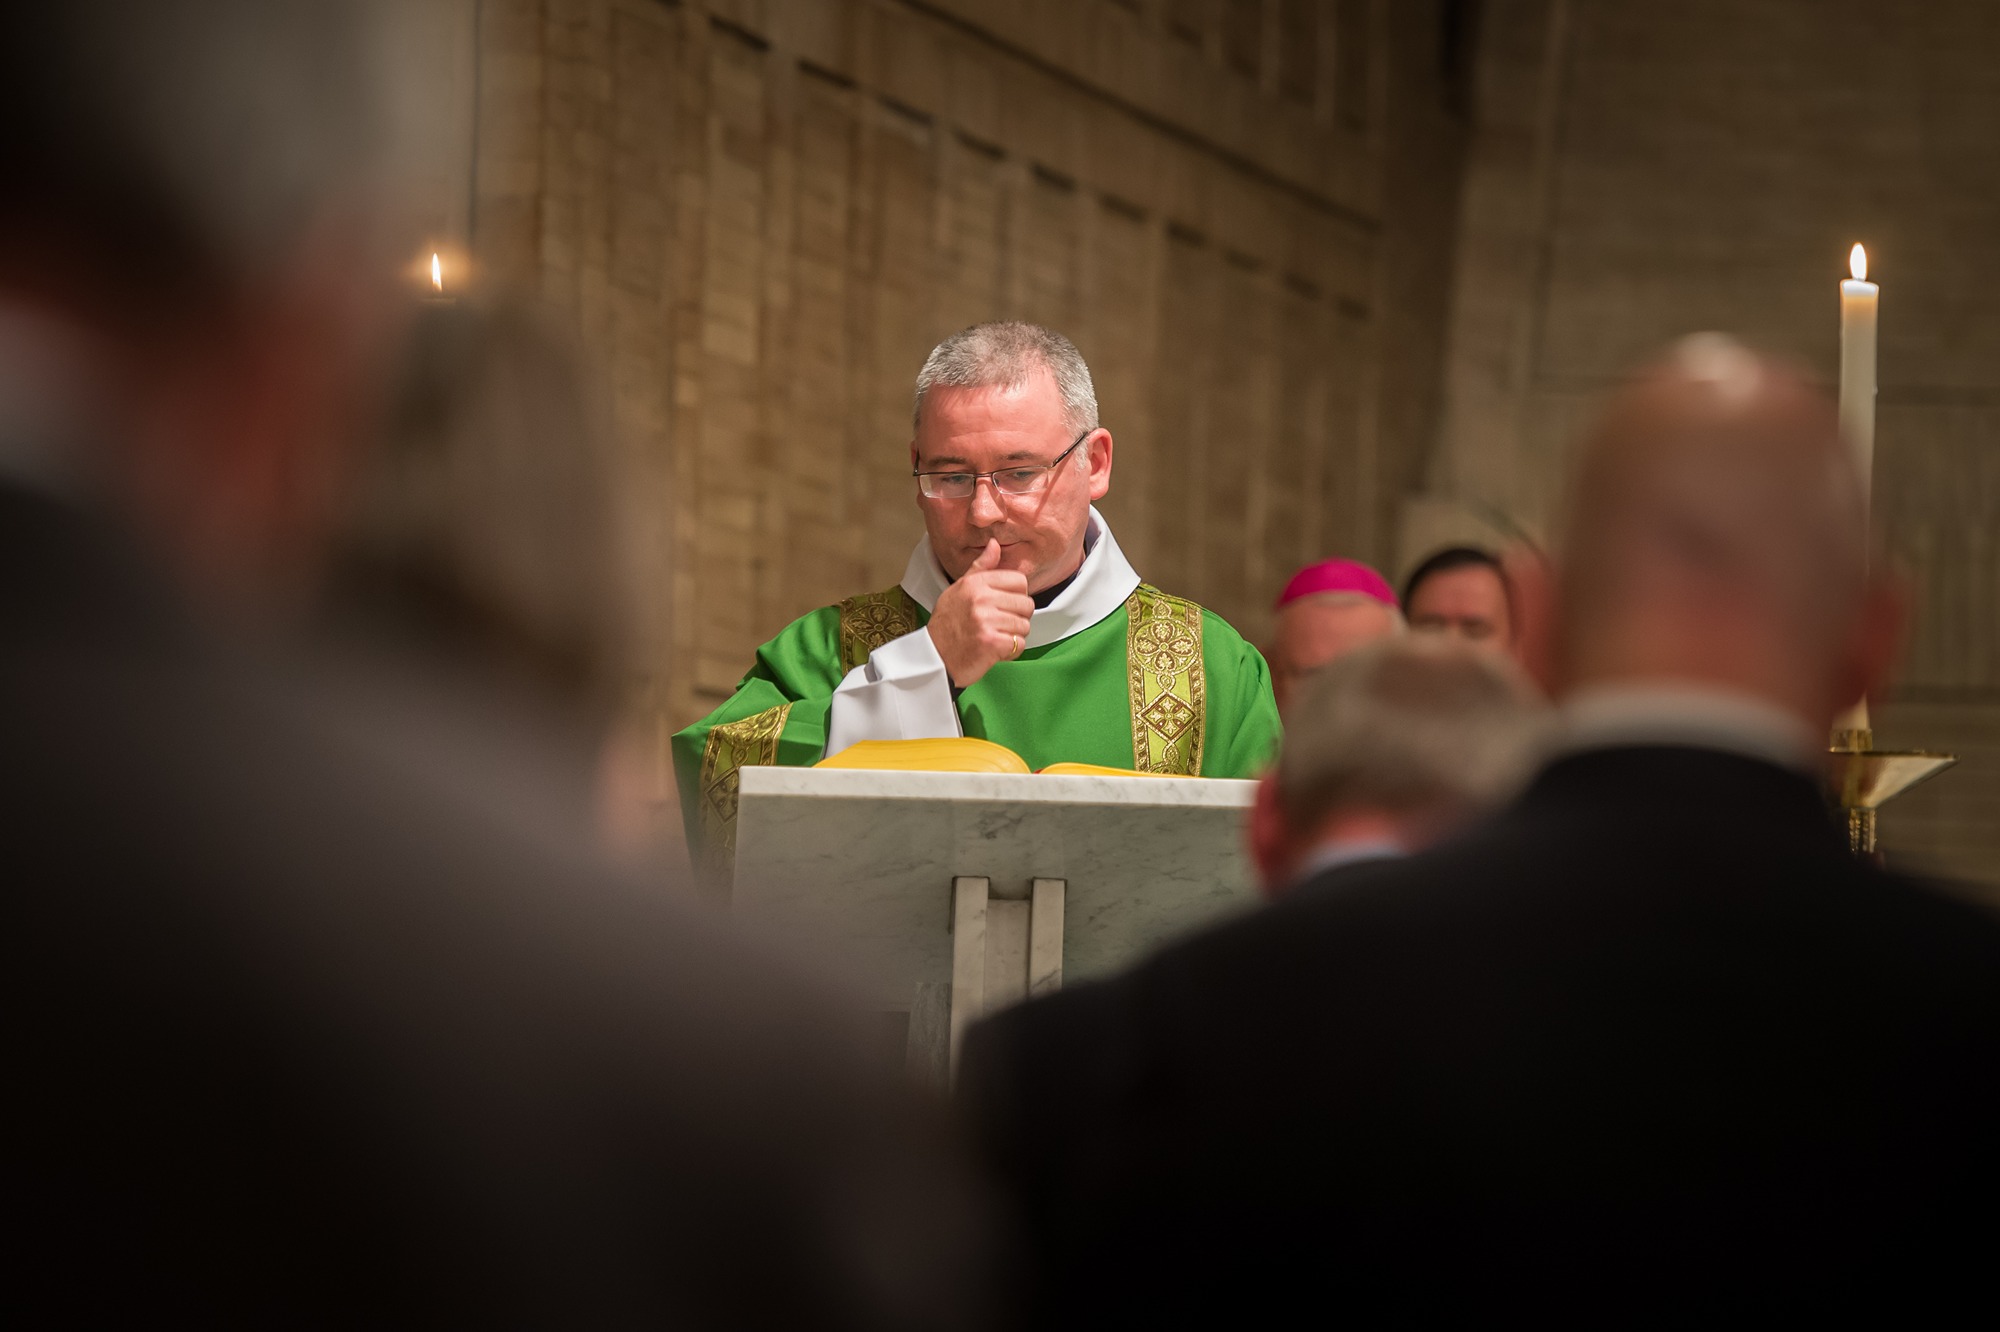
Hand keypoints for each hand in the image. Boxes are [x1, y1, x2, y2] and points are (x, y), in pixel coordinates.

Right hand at [927, 539, 1032, 686]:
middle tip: (997, 625)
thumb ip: (981, 567)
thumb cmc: (947, 624)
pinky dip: (1010, 651)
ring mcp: (986, 620)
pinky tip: (994, 650)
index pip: (1020, 581)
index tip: (1002, 606)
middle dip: (1016, 618)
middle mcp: (981, 598)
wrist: (934, 657)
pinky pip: (1019, 643)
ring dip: (1013, 636)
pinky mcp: (992, 642)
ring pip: (1024, 625)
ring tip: (993, 637)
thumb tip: (995, 544)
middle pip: (1026, 604)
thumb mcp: (959, 589)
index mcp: (975, 583)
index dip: (1015, 596)